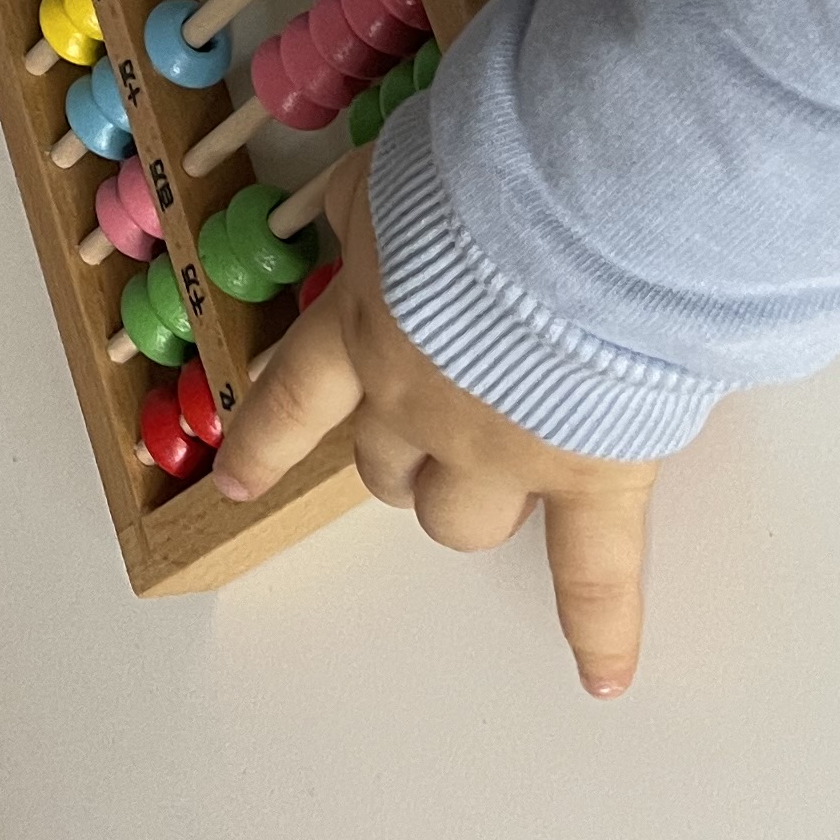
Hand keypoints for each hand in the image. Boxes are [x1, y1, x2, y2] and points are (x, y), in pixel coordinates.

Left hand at [212, 150, 667, 697]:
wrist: (586, 202)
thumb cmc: (496, 160)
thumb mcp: (398, 159)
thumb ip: (368, 197)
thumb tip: (345, 209)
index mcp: (367, 327)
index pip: (294, 396)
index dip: (267, 440)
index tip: (237, 480)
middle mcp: (420, 404)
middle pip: (386, 465)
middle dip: (394, 453)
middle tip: (417, 438)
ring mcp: (503, 451)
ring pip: (462, 519)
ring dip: (467, 506)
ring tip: (491, 496)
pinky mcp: (591, 475)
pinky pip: (596, 574)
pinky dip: (602, 628)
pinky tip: (602, 680)